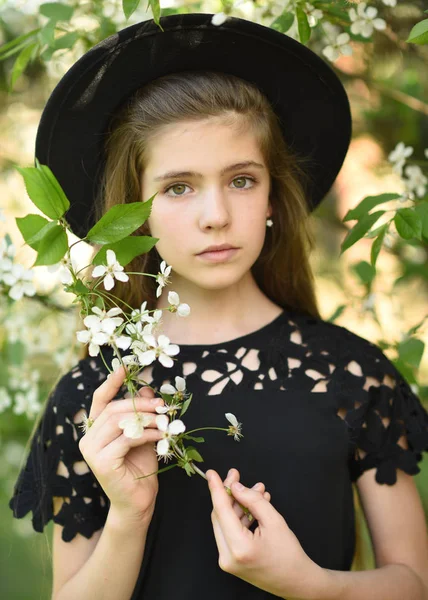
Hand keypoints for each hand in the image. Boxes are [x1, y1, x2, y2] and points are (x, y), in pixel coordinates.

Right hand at [78, 365, 164, 523]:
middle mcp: (88, 438)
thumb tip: (146, 389)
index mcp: (95, 429)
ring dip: (146, 419)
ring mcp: (91, 451)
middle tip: (162, 406)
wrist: (139, 502)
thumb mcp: (143, 434)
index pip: (100, 400)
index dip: (111, 382)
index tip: (125, 366)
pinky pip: (127, 439)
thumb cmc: (140, 468)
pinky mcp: (101, 462)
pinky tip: (161, 437)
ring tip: (164, 422)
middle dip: (141, 404)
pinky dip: (147, 434)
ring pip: (120, 422)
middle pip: (113, 409)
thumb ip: (142, 413)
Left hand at [207, 468, 320, 599]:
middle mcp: (228, 556)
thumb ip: (253, 500)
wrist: (296, 582)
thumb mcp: (274, 521)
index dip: (217, 489)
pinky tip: (253, 505)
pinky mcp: (230, 560)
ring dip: (237, 504)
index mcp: (239, 547)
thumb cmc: (289, 555)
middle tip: (236, 476)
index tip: (212, 473)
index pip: (221, 510)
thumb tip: (236, 487)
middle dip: (229, 494)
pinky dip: (239, 517)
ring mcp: (227, 560)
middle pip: (220, 515)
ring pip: (224, 522)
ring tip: (255, 490)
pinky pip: (230, 532)